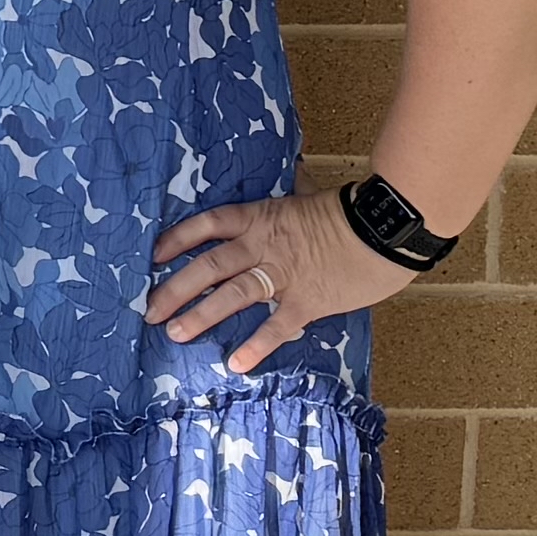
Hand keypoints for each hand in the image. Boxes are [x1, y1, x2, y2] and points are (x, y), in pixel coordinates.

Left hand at [147, 187, 414, 374]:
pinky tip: (236, 363)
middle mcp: (263, 246)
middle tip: (149, 311)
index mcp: (260, 218)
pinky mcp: (308, 300)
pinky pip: (277, 326)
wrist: (387, 228)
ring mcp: (284, 274)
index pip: (208, 225)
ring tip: (176, 334)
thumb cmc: (350, 212)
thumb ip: (294, 194)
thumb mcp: (310, 196)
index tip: (153, 256)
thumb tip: (296, 172)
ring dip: (202, 315)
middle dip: (175, 289)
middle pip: (209, 265)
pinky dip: (257, 345)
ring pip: (233, 295)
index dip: (178, 239)